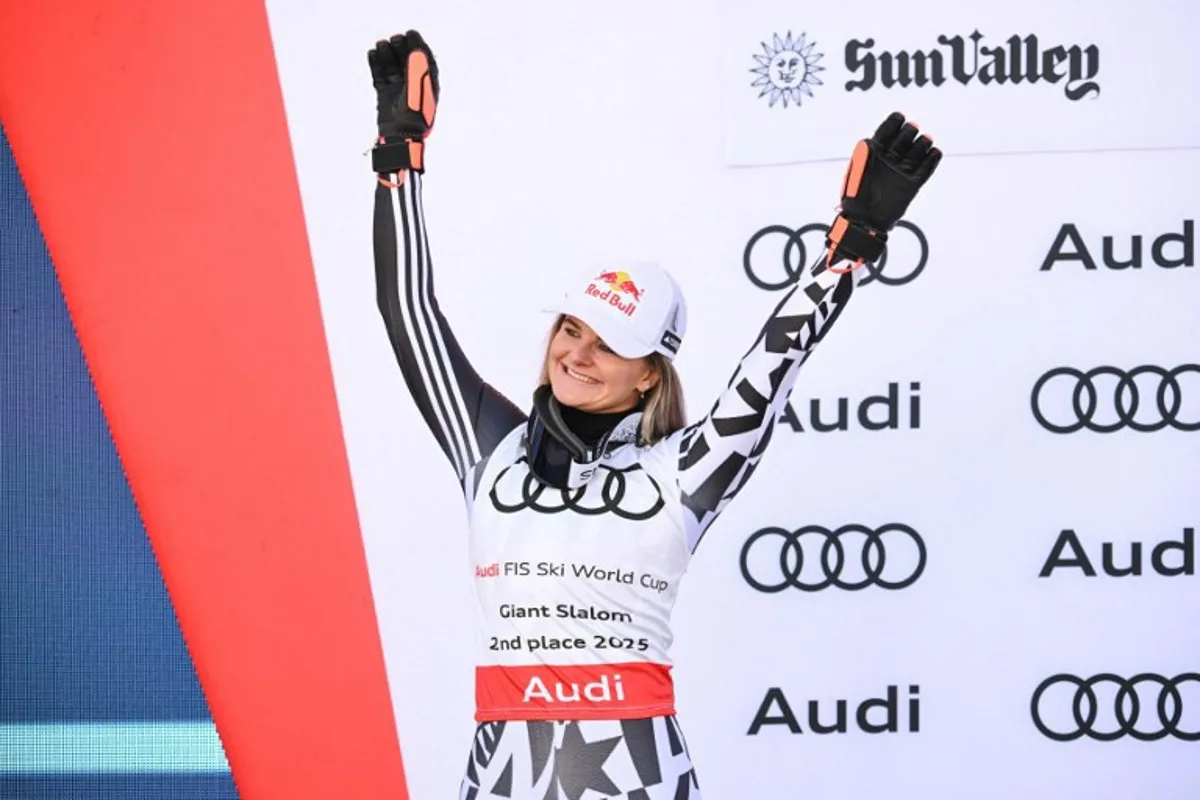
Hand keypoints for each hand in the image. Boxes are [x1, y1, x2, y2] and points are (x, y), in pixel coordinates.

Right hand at [368, 30, 439, 174]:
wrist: (399, 139)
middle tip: (395, 38)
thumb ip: (418, 70)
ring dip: (387, 54)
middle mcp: (414, 88)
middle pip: (407, 62)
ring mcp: (398, 92)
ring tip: (381, 43)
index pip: (425, 61)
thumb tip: (417, 50)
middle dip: (401, 48)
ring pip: (392, 68)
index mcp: (428, 86)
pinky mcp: (385, 96)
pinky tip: (373, 53)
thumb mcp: (418, 91)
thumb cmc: (414, 118)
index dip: (418, 46)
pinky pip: (380, 76)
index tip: (411, 33)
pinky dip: (376, 65)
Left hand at [825, 112, 940, 270]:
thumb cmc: (855, 200)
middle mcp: (889, 160)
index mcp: (873, 155)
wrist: (865, 223)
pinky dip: (932, 161)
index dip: (893, 123)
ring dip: (922, 144)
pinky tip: (935, 152)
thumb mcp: (856, 175)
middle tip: (912, 129)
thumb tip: (869, 141)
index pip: (885, 132)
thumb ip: (864, 158)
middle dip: (909, 132)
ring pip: (916, 152)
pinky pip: (925, 170)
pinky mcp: (912, 185)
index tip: (900, 117)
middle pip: (903, 140)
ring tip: (926, 140)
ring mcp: (901, 172)